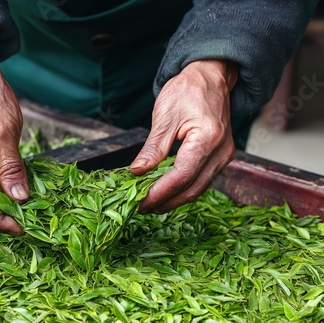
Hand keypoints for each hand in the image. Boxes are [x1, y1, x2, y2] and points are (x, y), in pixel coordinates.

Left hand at [130, 60, 237, 212]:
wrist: (210, 77)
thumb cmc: (187, 90)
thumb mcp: (165, 116)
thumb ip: (152, 148)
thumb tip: (136, 172)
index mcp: (208, 138)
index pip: (182, 176)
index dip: (160, 192)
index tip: (140, 201)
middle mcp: (222, 151)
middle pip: (193, 189)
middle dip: (166, 202)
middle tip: (141, 207)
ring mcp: (224, 156)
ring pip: (198, 189)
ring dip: (174, 199)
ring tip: (150, 203)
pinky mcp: (221, 158)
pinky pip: (202, 180)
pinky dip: (183, 189)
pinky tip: (166, 192)